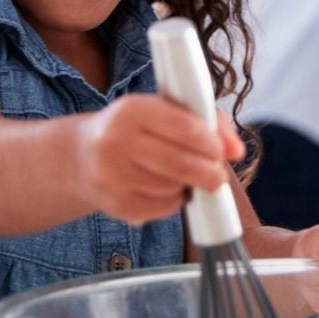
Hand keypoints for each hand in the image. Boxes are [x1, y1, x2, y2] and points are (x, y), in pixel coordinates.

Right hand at [74, 94, 244, 225]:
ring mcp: (111, 175)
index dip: (211, 144)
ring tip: (184, 177)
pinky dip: (174, 202)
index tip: (220, 152)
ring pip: (172, 187)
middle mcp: (115, 140)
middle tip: (217, 176)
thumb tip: (237, 151)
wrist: (82, 156)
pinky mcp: (114, 203)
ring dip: (188, 186)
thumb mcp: (166, 111)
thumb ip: (209, 122)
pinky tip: (167, 190)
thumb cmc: (137, 129)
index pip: (185, 128)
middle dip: (209, 173)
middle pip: (180, 163)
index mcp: (132, 109)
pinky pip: (162, 208)